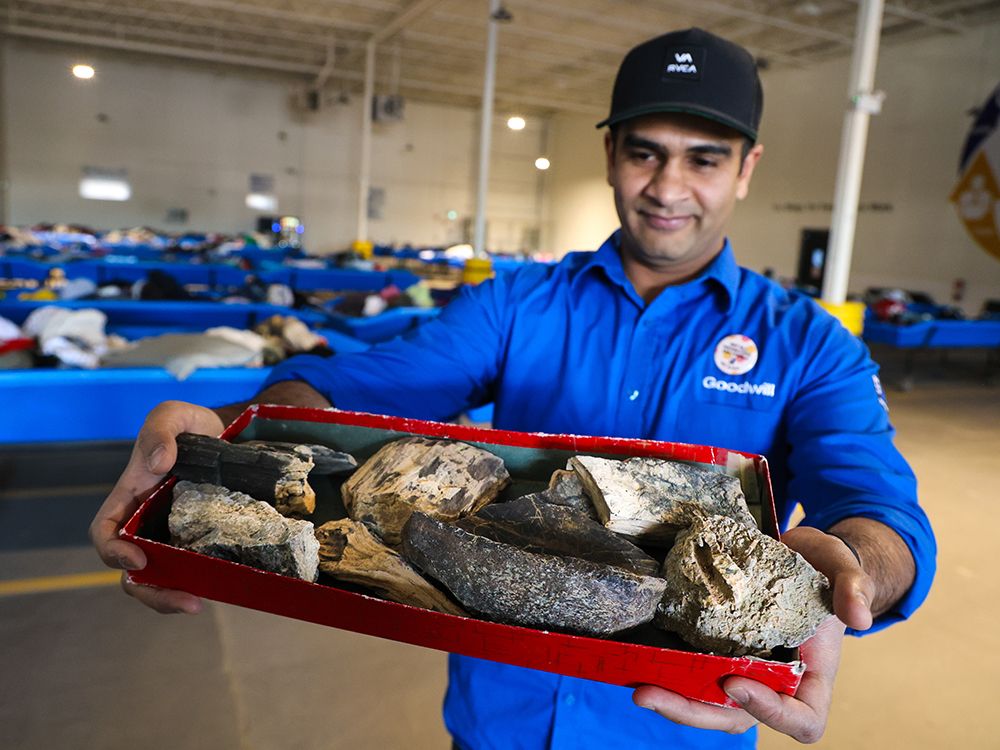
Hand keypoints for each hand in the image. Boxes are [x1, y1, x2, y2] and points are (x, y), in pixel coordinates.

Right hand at [89, 400, 224, 613]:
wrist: (229, 434)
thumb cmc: (191, 425)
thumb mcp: (173, 415)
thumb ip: (161, 430)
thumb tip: (158, 462)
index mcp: (130, 496)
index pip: (105, 531)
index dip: (112, 550)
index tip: (138, 559)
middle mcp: (145, 522)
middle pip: (130, 569)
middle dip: (149, 590)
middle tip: (183, 599)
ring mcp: (171, 534)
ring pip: (158, 578)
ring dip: (170, 596)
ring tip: (197, 603)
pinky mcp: (197, 541)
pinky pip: (189, 570)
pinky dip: (197, 584)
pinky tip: (218, 590)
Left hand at [633, 527, 873, 741]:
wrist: (794, 551)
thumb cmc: (823, 566)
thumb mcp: (842, 566)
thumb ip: (853, 586)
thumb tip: (858, 617)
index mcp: (813, 678)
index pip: (801, 720)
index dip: (770, 712)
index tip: (736, 681)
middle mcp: (774, 683)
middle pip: (740, 718)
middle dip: (696, 713)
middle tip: (651, 695)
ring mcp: (742, 669)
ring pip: (709, 702)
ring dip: (674, 700)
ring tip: (639, 688)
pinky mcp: (715, 650)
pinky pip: (692, 672)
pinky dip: (668, 671)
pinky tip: (639, 660)